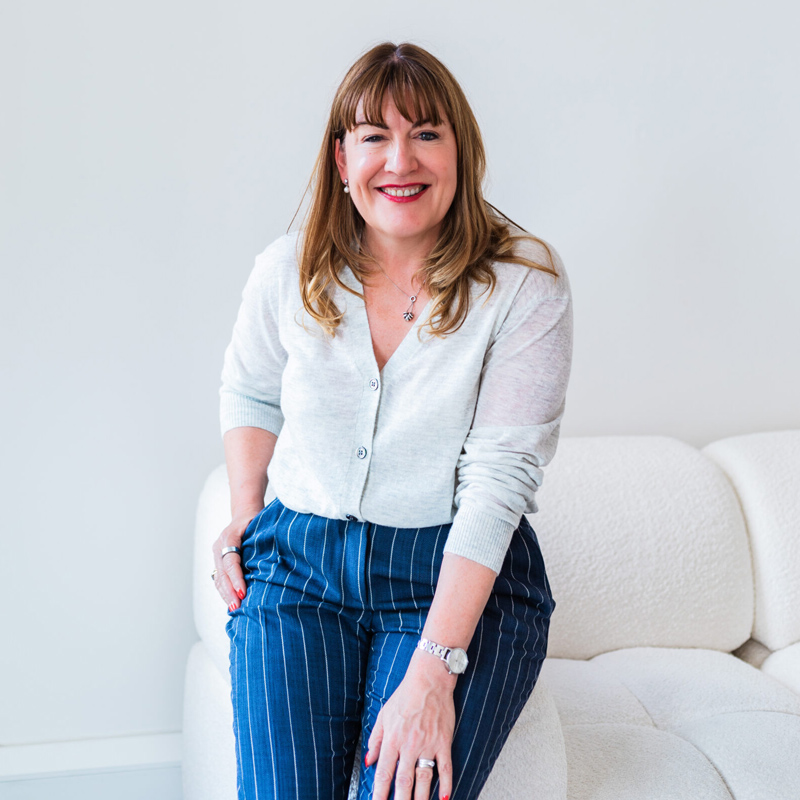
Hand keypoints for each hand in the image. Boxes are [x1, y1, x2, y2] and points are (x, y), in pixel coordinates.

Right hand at [212, 506, 261, 610]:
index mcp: (229, 537)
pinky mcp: (218, 560)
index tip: (243, 592)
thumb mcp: (260, 524)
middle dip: (229, 592)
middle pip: (222, 573)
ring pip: (218, 578)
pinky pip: (219, 578)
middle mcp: (219, 546)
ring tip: (234, 609)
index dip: (236, 578)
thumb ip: (263, 539)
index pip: (230, 562)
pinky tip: (232, 602)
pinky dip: (225, 591)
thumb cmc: (257, 518)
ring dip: (226, 595)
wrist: (244, 511)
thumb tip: (280, 557)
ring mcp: (216, 553)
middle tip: (237, 607)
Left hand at [365, 649, 455, 799]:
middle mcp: (409, 745)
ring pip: (424, 779)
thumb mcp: (384, 715)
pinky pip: (446, 767)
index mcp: (393, 739)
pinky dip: (446, 783)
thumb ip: (375, 739)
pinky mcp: (443, 741)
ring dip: (420, 798)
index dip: (379, 793)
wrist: (429, 679)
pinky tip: (444, 797)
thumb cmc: (406, 695)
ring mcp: (428, 744)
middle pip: (403, 781)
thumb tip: (368, 761)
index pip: (384, 773)